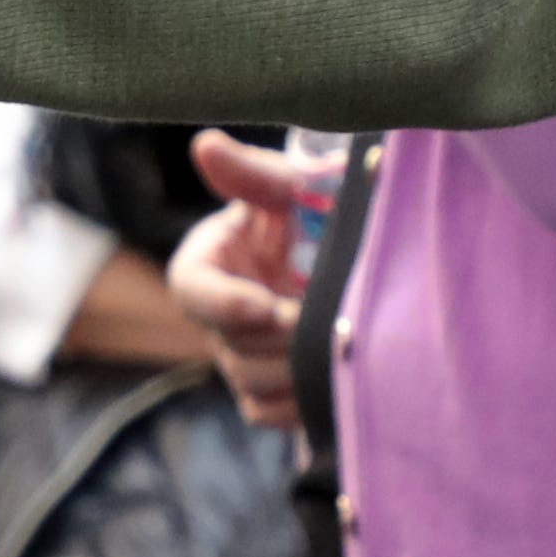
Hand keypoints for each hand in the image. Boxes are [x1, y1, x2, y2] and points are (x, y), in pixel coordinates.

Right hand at [169, 131, 328, 431]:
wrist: (363, 254)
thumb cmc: (321, 210)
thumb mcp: (291, 185)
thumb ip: (250, 174)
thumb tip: (206, 144)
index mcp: (208, 262)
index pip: (191, 291)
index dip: (224, 304)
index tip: (265, 305)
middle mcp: (216, 314)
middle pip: (229, 344)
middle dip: (279, 335)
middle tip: (329, 320)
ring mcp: (238, 358)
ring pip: (251, 381)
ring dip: (296, 365)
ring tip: (342, 339)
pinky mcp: (265, 393)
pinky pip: (271, 411)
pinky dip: (301, 399)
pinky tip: (337, 374)